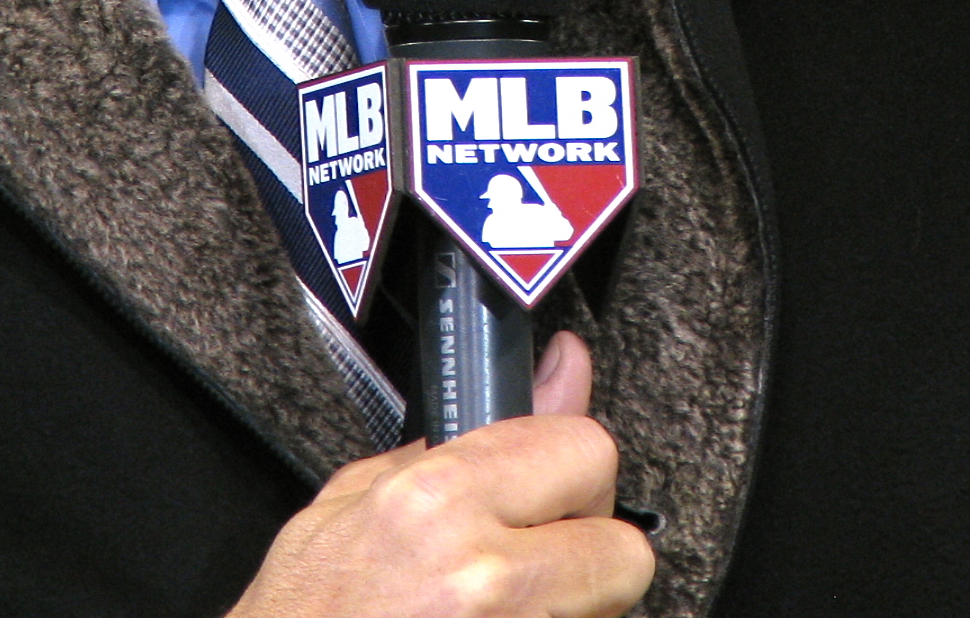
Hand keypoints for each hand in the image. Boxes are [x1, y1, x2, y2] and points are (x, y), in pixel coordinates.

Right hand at [229, 332, 654, 617]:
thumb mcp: (346, 508)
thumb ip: (456, 444)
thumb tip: (556, 376)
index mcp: (434, 503)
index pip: (584, 450)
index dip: (573, 473)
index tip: (556, 488)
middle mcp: (480, 577)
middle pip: (624, 550)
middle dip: (591, 553)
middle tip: (537, 561)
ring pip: (611, 612)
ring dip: (576, 605)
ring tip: (506, 604)